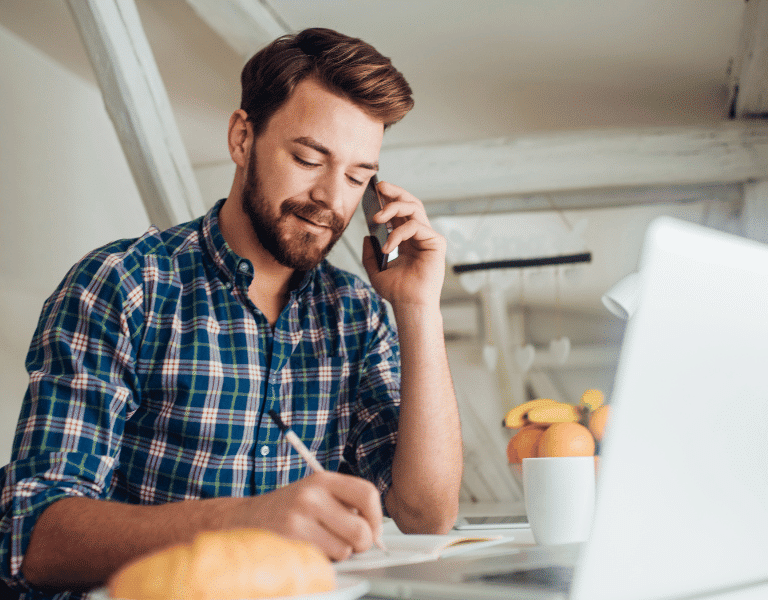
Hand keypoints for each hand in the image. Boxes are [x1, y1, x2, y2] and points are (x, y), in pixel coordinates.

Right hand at [237, 472, 382, 560]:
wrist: (244, 519)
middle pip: (361, 529)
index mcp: (323, 479)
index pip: (368, 494)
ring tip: (319, 543)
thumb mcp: (315, 494)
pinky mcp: (290, 541)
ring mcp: (299, 518)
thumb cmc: (287, 510)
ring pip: (345, 550)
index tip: (373, 530)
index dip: (377, 517)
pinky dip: (320, 562)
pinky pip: (324, 561)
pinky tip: (307, 550)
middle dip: (360, 544)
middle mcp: (312, 495)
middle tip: (348, 543)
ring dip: (337, 554)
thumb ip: (345, 504)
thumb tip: (375, 531)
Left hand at [362, 181, 445, 308]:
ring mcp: (429, 238)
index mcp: (407, 239)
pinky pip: (416, 227)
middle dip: (395, 192)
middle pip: (411, 203)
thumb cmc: (397, 291)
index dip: (390, 198)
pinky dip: (398, 233)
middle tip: (380, 188)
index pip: (400, 211)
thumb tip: (367, 236)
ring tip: (377, 218)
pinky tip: (388, 247)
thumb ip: (370, 253)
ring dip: (393, 208)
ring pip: (414, 209)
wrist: (408, 305)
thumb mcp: (375, 269)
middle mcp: (419, 235)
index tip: (376, 189)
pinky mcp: (436, 243)